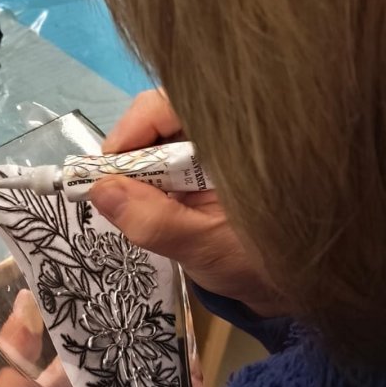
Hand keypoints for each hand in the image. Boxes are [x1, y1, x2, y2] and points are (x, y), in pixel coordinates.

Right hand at [92, 90, 285, 316]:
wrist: (283, 283)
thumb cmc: (256, 263)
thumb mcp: (203, 246)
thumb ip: (154, 220)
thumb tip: (102, 189)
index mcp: (240, 137)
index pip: (176, 103)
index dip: (137, 126)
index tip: (109, 166)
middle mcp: (230, 129)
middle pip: (164, 113)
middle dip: (133, 148)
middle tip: (111, 186)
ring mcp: (219, 141)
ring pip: (162, 133)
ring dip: (140, 164)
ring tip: (129, 196)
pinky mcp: (209, 157)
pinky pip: (169, 150)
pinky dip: (151, 173)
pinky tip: (150, 197)